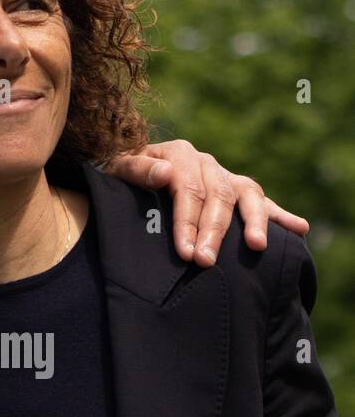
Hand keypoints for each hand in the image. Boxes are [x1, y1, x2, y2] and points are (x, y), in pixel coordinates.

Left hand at [104, 140, 309, 266]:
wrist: (126, 172)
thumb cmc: (119, 176)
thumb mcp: (116, 169)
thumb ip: (137, 169)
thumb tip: (166, 173)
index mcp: (178, 154)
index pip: (188, 190)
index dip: (187, 222)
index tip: (186, 253)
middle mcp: (206, 163)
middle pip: (217, 197)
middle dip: (214, 232)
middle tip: (206, 262)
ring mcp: (224, 176)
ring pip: (246, 195)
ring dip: (254, 221)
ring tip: (258, 246)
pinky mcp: (236, 190)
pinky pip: (261, 201)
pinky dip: (281, 215)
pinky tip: (299, 228)